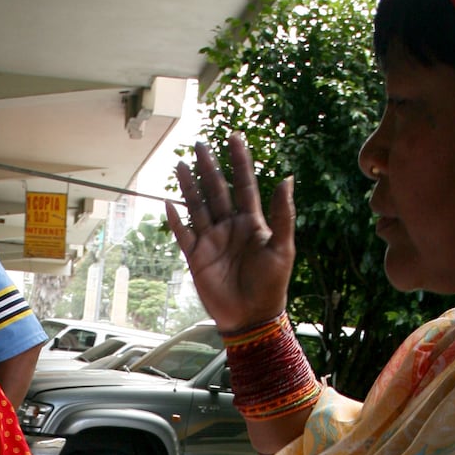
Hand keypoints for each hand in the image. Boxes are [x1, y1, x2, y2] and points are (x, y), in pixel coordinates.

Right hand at [166, 134, 295, 333]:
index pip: (245, 184)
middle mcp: (230, 227)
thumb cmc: (272, 285)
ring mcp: (212, 241)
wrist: (251, 317)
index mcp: (252, 223)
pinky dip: (175, 220)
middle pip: (217, 190)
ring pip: (197, 207)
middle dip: (209, 167)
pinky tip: (168, 202)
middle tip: (200, 143)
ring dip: (189, 187)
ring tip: (181, 164)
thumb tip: (287, 178)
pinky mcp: (197, 258)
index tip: (235, 137)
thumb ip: (283, 214)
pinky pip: (183, 235)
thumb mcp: (283, 248)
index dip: (239, 161)